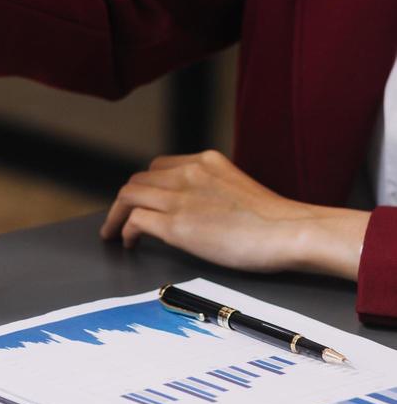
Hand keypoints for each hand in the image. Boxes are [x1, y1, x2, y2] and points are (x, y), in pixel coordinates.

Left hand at [100, 149, 368, 279]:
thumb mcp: (238, 190)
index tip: (142, 200)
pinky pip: (135, 220)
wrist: (290, 232)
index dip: (146, 185)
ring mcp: (180, 197)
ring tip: (113, 232)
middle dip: (126, 199)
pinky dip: (124, 230)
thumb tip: (198, 210)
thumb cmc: (274, 221)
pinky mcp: (176, 224)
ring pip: (129, 195)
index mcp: (206, 161)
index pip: (159, 166)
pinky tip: (128, 242)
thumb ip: (213, 191)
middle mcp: (188, 172)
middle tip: (119, 218)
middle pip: (139, 179)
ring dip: (116, 214)